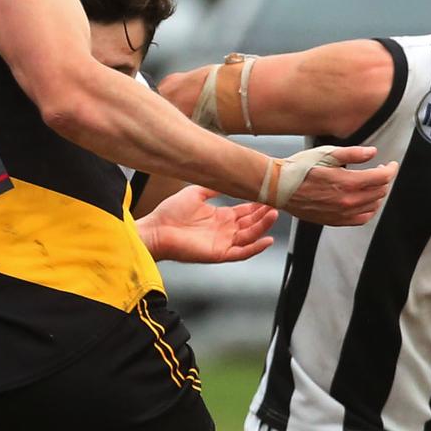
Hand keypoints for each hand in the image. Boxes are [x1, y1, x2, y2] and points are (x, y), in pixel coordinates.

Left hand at [141, 186, 278, 262]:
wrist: (155, 229)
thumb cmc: (169, 212)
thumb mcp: (195, 193)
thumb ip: (212, 187)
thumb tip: (226, 177)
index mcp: (220, 217)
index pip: (244, 211)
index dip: (257, 205)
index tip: (268, 194)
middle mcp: (224, 230)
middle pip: (251, 223)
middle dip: (264, 214)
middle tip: (276, 202)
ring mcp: (222, 243)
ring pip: (249, 236)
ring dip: (262, 227)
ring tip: (274, 214)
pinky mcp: (218, 253)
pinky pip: (241, 253)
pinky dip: (255, 248)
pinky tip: (266, 240)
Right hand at [282, 146, 395, 225]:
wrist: (279, 186)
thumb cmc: (300, 168)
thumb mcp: (326, 153)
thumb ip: (353, 154)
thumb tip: (373, 152)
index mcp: (347, 182)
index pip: (381, 178)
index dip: (390, 170)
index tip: (391, 164)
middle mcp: (347, 201)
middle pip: (380, 192)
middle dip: (384, 180)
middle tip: (380, 170)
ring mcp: (341, 213)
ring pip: (373, 206)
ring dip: (378, 194)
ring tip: (374, 184)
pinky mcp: (334, 220)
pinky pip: (361, 219)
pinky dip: (369, 210)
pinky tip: (366, 202)